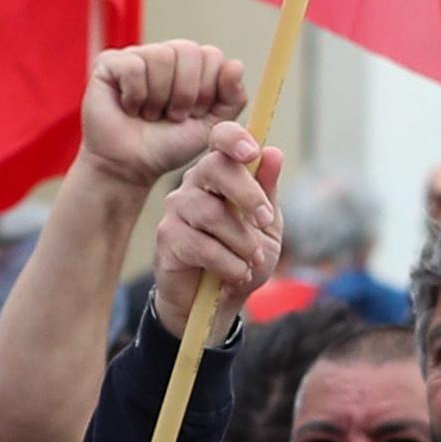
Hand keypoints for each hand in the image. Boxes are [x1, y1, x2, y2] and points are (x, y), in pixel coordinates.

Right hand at [82, 40, 252, 192]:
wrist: (132, 167)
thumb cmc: (169, 145)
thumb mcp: (212, 125)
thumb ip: (232, 98)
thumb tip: (236, 65)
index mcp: (191, 65)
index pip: (212, 55)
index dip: (207, 89)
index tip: (193, 114)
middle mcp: (165, 54)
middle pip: (188, 50)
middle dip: (185, 94)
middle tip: (171, 116)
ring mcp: (137, 56)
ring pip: (161, 57)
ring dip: (159, 98)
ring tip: (149, 114)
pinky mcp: (109, 63)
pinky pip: (133, 66)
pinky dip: (135, 96)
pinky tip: (129, 108)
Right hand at [147, 127, 285, 313]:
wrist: (218, 303)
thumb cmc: (242, 257)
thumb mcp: (265, 225)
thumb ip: (267, 190)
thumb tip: (273, 152)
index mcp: (220, 173)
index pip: (220, 138)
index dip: (234, 138)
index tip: (253, 153)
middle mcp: (194, 184)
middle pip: (216, 168)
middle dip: (248, 194)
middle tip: (265, 220)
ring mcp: (177, 209)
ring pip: (211, 213)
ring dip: (241, 241)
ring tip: (252, 260)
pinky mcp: (167, 237)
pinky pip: (201, 246)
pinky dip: (228, 264)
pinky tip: (236, 274)